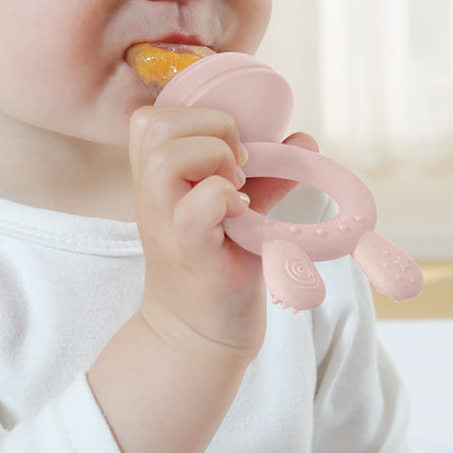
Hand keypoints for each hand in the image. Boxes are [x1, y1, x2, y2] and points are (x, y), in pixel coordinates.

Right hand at [129, 104, 268, 359]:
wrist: (198, 336)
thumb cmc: (217, 268)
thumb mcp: (235, 212)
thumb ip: (265, 175)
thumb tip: (302, 140)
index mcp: (155, 179)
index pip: (150, 118)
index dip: (195, 117)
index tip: (231, 150)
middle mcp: (150, 195)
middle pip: (153, 124)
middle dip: (209, 128)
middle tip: (238, 164)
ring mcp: (164, 222)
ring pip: (167, 157)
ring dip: (214, 158)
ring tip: (237, 187)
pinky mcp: (189, 252)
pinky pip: (196, 207)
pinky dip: (224, 198)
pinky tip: (241, 214)